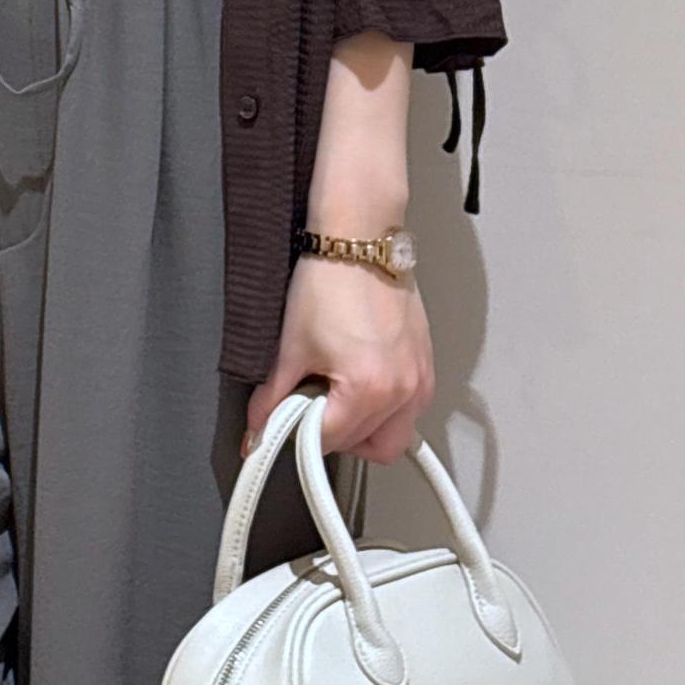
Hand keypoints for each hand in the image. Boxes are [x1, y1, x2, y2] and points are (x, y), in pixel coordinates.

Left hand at [240, 255, 434, 463]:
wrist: (359, 239)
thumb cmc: (330, 280)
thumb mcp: (291, 344)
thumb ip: (273, 396)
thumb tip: (259, 424)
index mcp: (370, 389)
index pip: (329, 441)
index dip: (298, 436)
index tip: (284, 426)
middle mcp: (404, 390)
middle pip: (365, 445)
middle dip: (333, 434)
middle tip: (309, 407)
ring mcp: (420, 377)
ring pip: (393, 435)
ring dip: (363, 428)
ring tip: (335, 393)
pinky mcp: (426, 362)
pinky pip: (409, 408)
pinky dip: (384, 407)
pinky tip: (358, 380)